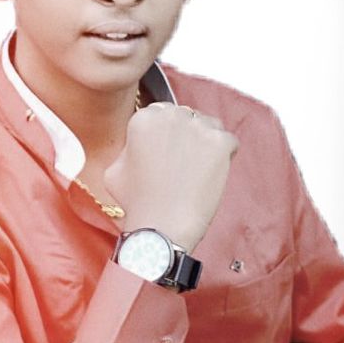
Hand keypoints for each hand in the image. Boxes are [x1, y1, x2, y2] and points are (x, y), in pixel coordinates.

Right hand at [104, 103, 238, 251]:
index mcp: (144, 118)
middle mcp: (172, 115)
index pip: (161, 114)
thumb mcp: (113, 170)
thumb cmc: (136, 204)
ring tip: (196, 170)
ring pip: (209, 126)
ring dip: (205, 143)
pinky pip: (229, 141)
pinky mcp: (220, 142)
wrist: (161, 228)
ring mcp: (198, 127)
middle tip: (182, 165)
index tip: (165, 155)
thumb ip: (127, 149)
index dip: (164, 137)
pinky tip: (211, 175)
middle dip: (186, 137)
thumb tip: (137, 146)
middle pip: (186, 117)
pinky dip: (224, 157)